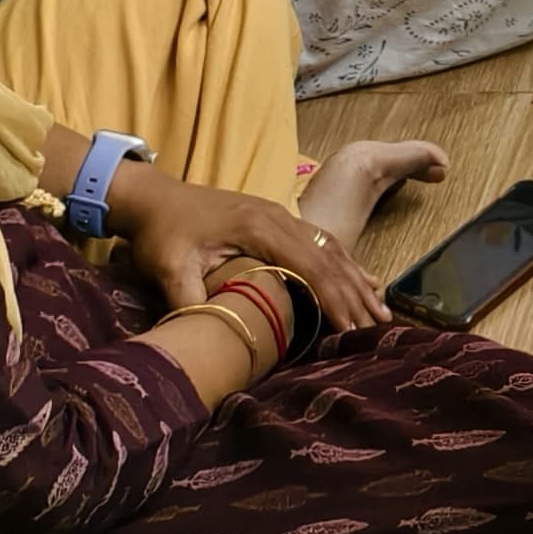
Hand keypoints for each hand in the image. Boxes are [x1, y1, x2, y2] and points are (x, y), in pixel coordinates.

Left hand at [104, 160, 393, 336]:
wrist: (154, 197)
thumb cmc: (162, 233)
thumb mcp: (169, 268)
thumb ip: (191, 300)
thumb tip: (211, 336)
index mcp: (260, 227)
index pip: (310, 265)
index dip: (333, 298)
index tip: (350, 327)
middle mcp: (280, 217)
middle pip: (329, 257)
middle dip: (354, 293)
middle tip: (378, 324)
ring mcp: (281, 216)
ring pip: (330, 248)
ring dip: (355, 278)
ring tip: (378, 308)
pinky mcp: (277, 221)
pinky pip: (320, 242)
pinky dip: (344, 263)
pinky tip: (361, 279)